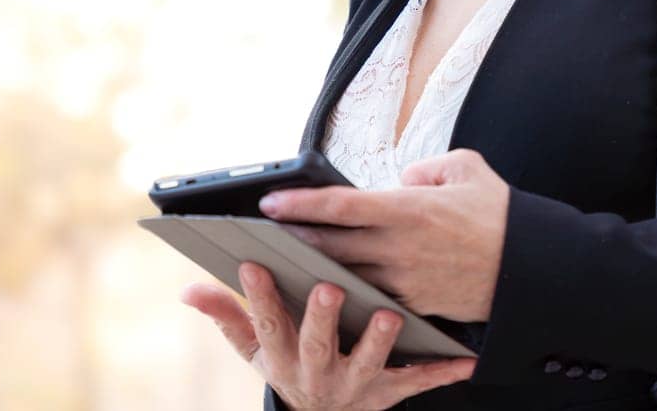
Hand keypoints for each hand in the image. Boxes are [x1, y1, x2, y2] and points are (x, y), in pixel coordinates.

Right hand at [181, 262, 475, 409]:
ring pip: (368, 366)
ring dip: (379, 343)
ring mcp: (355, 387)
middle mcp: (317, 375)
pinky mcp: (389, 394)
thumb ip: (229, 318)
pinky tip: (466, 356)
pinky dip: (443, 371)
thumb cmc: (293, 365)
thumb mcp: (258, 350)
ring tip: (391, 315)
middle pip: (316, 346)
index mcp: (283, 357)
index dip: (257, 296)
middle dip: (321, 319)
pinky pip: (418, 382)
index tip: (252, 261)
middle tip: (329, 286)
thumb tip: (190, 290)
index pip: (267, 324)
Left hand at [259, 148, 510, 321]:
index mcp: (410, 209)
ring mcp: (406, 281)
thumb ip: (424, 168)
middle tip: (261, 234)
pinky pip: (371, 295)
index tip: (270, 201)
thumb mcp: (465, 167)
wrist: (530, 268)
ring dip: (313, 268)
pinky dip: (347, 289)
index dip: (301, 203)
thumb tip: (399, 180)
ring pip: (345, 276)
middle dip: (292, 240)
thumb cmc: (499, 214)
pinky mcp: (414, 305)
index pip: (341, 205)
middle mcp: (401, 248)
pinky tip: (328, 284)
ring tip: (285, 259)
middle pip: (331, 246)